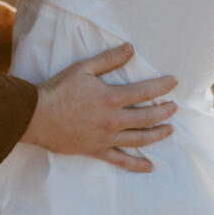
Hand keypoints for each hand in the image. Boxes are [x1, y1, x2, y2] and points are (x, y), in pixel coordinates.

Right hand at [20, 43, 176, 172]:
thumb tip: (130, 48)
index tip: (174, 82)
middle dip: (164, 111)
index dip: (162, 86)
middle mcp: (113, 120)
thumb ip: (108, 59)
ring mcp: (106, 138)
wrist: (38, 116)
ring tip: (170, 130)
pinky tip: (150, 166)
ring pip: (139, 140)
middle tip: (175, 107)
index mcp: (110, 98)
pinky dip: (137, 164)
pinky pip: (121, 161)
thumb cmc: (59, 89)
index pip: (144, 91)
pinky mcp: (97, 151)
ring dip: (157, 134)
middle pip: (146, 117)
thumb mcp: (83, 68)